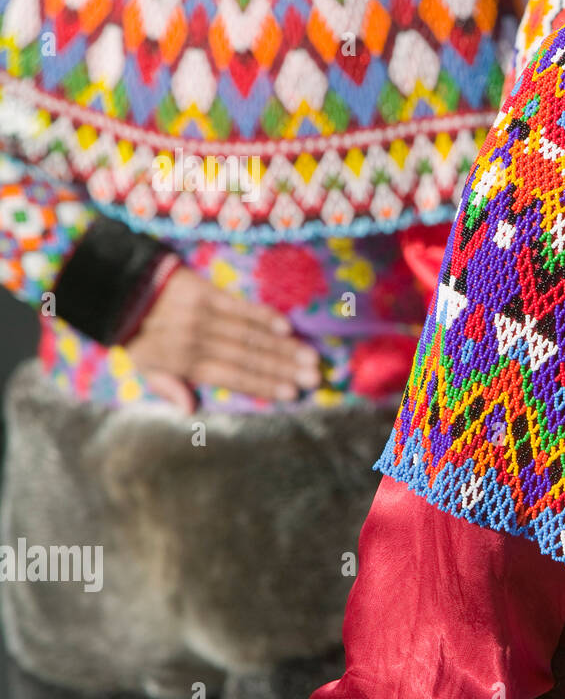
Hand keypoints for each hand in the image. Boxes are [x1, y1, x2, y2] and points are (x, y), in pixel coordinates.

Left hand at [124, 267, 320, 411]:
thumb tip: (190, 410)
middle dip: (284, 368)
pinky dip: (263, 316)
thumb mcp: (141, 366)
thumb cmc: (133, 332)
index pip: (232, 376)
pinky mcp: (206, 292)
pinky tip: (286, 327)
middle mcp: (198, 340)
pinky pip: (239, 305)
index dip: (264, 385)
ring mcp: (203, 315)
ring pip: (250, 334)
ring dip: (283, 346)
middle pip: (248, 357)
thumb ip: (167, 386)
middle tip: (313, 377)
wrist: (117, 288)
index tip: (291, 393)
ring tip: (309, 357)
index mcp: (184, 362)